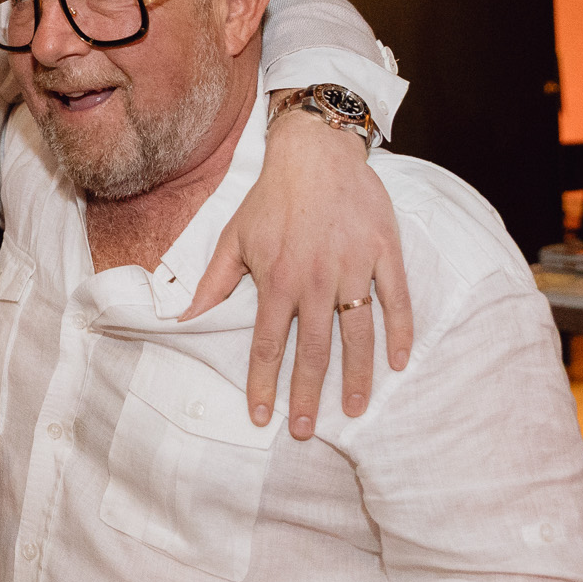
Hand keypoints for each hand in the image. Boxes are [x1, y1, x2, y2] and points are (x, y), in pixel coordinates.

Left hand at [185, 111, 411, 433]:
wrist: (315, 150)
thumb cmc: (270, 197)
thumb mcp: (233, 238)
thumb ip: (211, 284)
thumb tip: (181, 319)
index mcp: (277, 279)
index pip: (266, 345)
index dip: (263, 384)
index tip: (262, 417)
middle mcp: (316, 279)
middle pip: (312, 351)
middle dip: (308, 396)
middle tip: (305, 431)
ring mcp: (354, 267)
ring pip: (358, 334)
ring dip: (358, 377)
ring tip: (356, 411)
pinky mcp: (384, 252)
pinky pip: (397, 300)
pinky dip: (401, 333)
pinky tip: (400, 363)